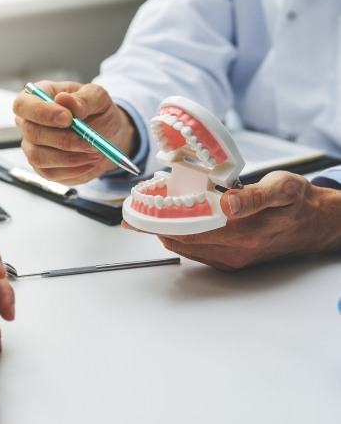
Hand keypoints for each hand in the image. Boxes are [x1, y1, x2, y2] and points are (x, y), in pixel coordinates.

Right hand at [13, 81, 138, 184]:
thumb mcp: (97, 98)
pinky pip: (50, 173)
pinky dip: (73, 169)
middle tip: (90, 141)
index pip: (23, 104)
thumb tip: (64, 99)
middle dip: (64, 139)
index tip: (68, 119)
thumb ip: (83, 98)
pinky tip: (89, 161)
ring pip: (39, 157)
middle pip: (32, 133)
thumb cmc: (98, 111)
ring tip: (94, 151)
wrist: (108, 135)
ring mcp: (32, 147)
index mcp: (37, 97)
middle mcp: (29, 122)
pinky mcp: (42, 167)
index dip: (42, 112)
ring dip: (70, 157)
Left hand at [124, 171, 340, 270]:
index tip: (138, 214)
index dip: (160, 221)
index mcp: (244, 231)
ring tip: (146, 217)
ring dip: (164, 233)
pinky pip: (197, 252)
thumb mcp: (284, 188)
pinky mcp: (232, 260)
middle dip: (154, 228)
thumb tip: (228, 203)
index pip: (189, 229)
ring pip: (187, 248)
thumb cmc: (298, 203)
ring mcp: (232, 258)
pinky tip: (171, 226)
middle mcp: (235, 250)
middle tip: (133, 215)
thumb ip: (256, 196)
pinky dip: (179, 239)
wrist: (316, 224)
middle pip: (182, 240)